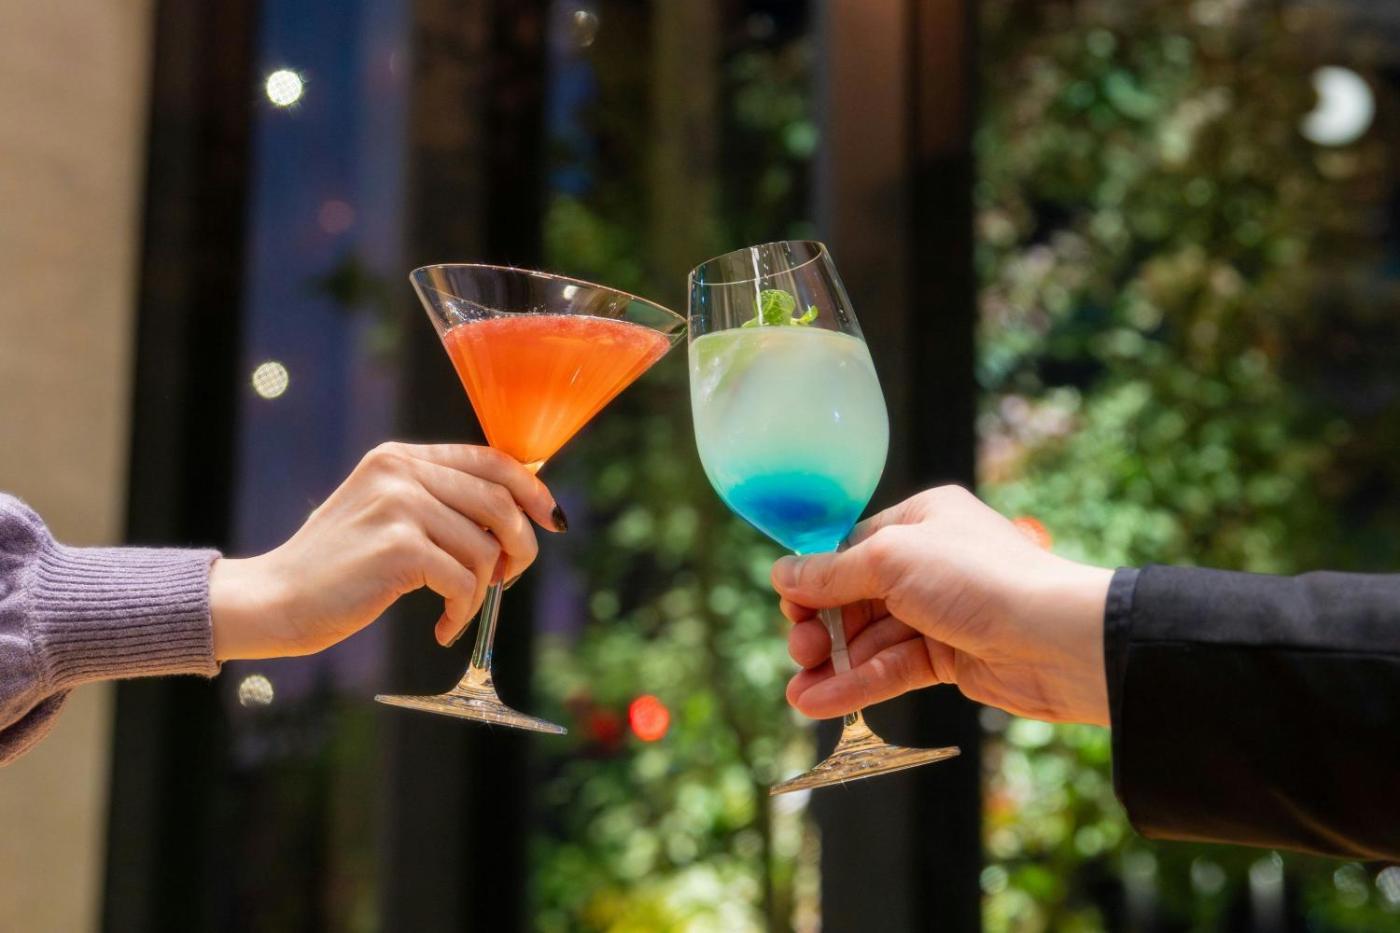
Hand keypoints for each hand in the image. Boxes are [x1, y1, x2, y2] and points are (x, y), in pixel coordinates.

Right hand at [208, 442, 563, 659]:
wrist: (277, 599)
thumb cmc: (341, 568)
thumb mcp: (388, 515)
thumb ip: (440, 503)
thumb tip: (516, 515)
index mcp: (401, 458)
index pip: (492, 459)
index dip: (532, 490)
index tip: (551, 521)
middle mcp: (400, 471)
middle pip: (500, 503)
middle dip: (519, 548)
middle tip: (506, 580)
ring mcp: (399, 506)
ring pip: (484, 550)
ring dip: (481, 592)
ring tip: (456, 610)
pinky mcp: (398, 547)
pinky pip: (464, 582)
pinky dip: (463, 611)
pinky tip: (442, 626)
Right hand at [772, 486, 1113, 725]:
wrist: (1057, 639)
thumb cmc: (979, 579)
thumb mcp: (891, 560)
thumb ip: (831, 573)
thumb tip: (781, 574)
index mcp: (921, 520)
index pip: (850, 547)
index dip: (816, 578)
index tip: (790, 607)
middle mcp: (929, 562)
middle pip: (855, 597)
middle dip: (822, 627)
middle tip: (800, 649)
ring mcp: (939, 612)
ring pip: (870, 640)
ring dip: (832, 666)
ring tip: (799, 693)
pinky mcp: (949, 658)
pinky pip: (890, 669)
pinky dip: (855, 686)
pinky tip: (819, 702)